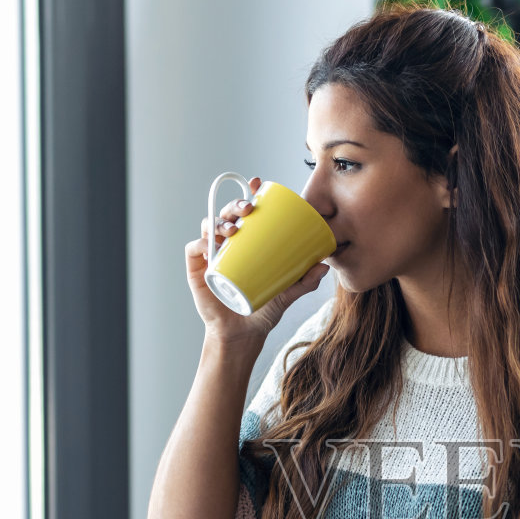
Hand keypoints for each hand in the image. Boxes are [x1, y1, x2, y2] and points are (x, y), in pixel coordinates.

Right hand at [184, 174, 330, 349]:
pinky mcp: (197, 269)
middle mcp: (227, 244)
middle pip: (226, 214)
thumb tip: (325, 265)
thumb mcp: (287, 294)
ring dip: (219, 221)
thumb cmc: (264, 310)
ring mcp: (211, 255)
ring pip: (209, 227)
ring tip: (233, 228)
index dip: (248, 192)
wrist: (243, 335)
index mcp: (246, 242)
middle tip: (249, 208)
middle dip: (235, 204)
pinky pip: (194, 249)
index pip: (244, 212)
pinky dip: (200, 243)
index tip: (258, 183)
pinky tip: (209, 242)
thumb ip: (305, 281)